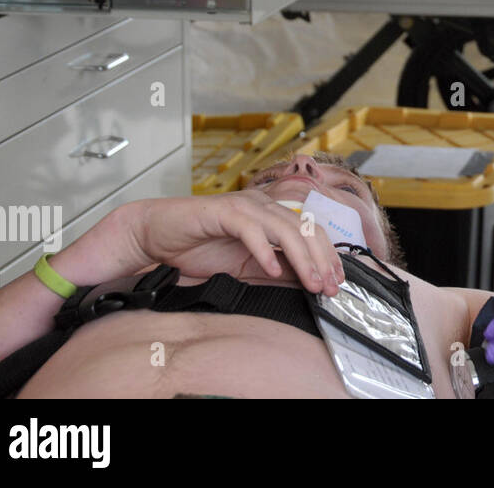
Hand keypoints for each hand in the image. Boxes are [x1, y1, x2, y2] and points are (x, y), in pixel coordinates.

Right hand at [120, 192, 345, 295]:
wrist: (155, 235)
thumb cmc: (197, 248)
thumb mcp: (244, 267)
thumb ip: (274, 271)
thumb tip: (306, 282)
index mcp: (272, 215)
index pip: (312, 232)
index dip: (329, 256)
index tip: (338, 282)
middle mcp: (263, 206)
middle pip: (307, 229)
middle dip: (323, 260)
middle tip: (330, 287)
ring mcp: (245, 205)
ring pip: (286, 229)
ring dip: (302, 259)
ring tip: (311, 283)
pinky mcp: (223, 211)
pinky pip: (251, 230)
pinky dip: (264, 251)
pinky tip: (271, 271)